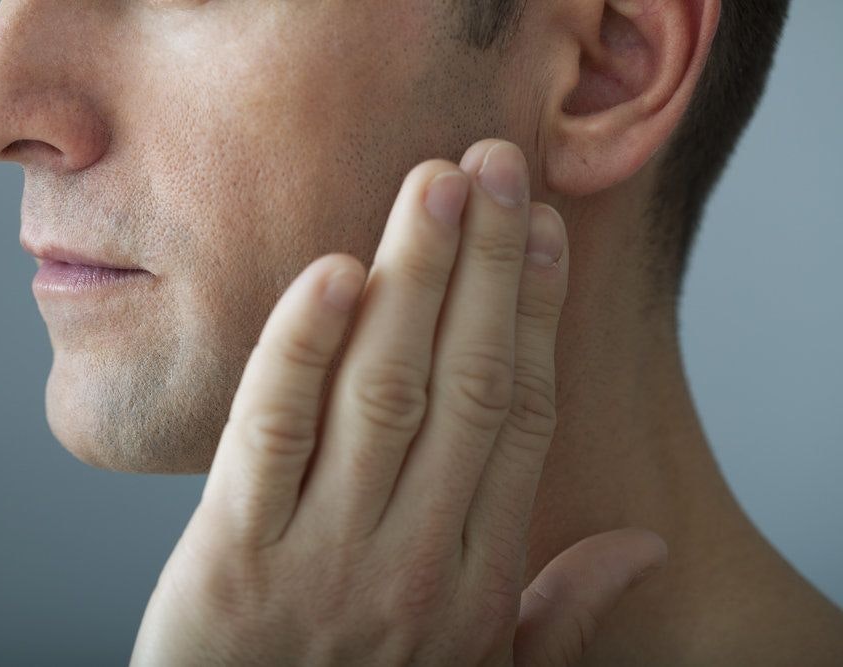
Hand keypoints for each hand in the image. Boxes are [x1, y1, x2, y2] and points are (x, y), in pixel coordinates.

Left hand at [130, 139, 667, 665]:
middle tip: (495, 165)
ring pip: (382, 389)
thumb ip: (557, 611)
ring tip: (434, 186)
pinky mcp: (232, 555)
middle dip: (485, 264)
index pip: (517, 415)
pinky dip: (303, 346)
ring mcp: (324, 555)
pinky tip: (334, 272)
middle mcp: (414, 558)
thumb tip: (645, 547)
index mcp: (478, 578)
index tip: (539, 231)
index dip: (532, 313)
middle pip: (462, 383)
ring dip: (414, 277)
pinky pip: (274, 431)